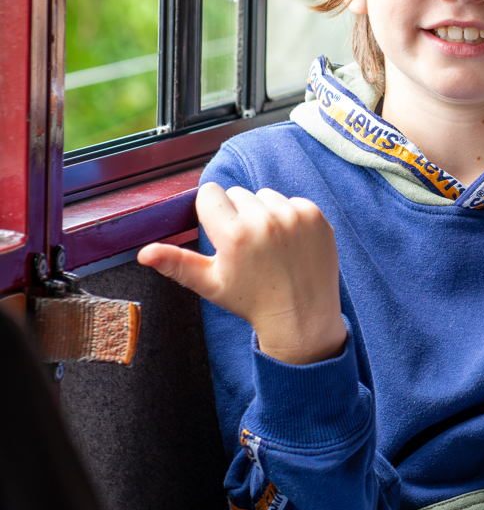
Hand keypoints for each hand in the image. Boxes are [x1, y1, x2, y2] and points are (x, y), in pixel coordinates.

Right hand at [137, 182, 346, 364]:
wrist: (302, 317)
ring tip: (268, 247)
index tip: (220, 233)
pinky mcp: (315, 216)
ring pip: (264, 195)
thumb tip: (143, 253)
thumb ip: (175, 263)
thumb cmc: (252, 301)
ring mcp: (293, 216)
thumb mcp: (210, 284)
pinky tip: (289, 244)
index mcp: (234, 235)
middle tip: (246, 247)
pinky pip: (291, 201)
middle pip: (237, 193)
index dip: (211, 212)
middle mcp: (264, 220)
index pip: (210, 193)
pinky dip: (289, 217)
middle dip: (237, 214)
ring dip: (263, 213)